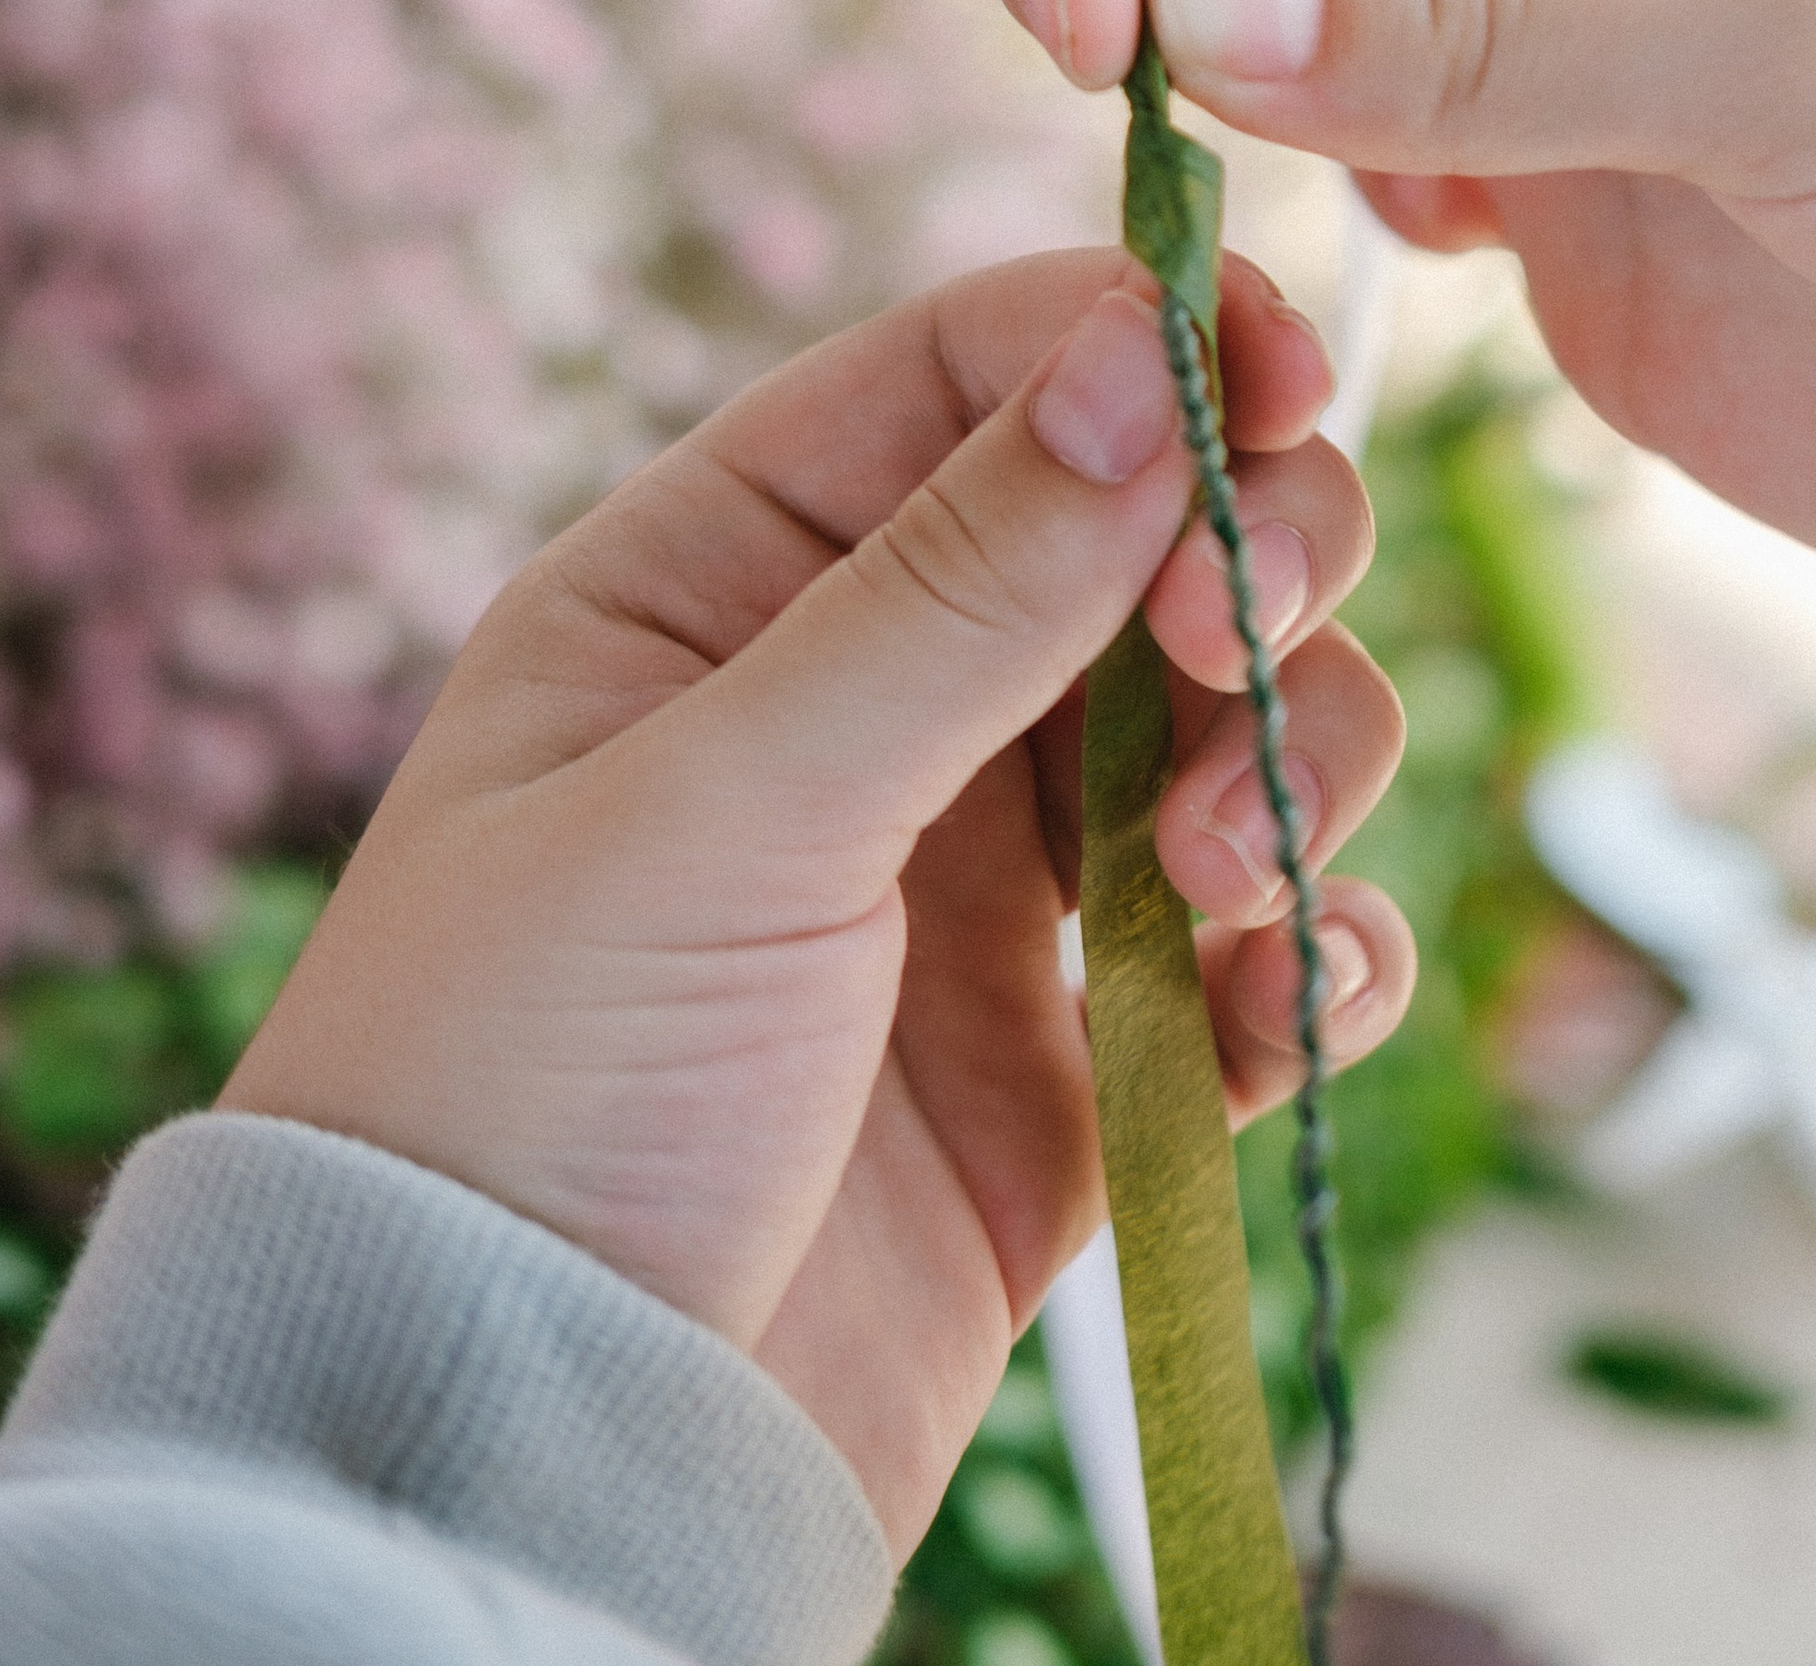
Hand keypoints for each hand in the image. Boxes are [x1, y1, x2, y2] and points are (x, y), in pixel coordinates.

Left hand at [222, 251, 1411, 1552]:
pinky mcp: (1073, 1060)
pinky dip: (1312, 952)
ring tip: (1234, 883)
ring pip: (1234, 724)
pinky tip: (1287, 1004)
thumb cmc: (527, 1096)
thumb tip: (1144, 351)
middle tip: (1239, 644)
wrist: (502, 1471)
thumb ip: (950, 588)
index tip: (1286, 382)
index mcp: (726, 575)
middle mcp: (866, 698)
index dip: (1148, 344)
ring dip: (1293, 763)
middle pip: (1144, 527)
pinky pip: (1258, 946)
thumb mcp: (722, 808)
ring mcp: (978, 879)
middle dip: (1244, 560)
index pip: (974, 372)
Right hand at [984, 0, 1815, 608]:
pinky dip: (1264, 215)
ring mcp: (1543, 44)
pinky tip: (1279, 274)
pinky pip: (1339, 180)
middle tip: (1070, 55)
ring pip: (1267, 18)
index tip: (1102, 1)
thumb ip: (1498, 27)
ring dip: (1174, 81)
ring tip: (1149, 189)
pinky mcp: (1552, 213)